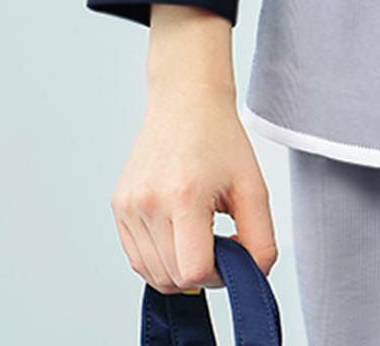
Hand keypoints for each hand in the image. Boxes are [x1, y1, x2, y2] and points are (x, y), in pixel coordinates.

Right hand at [110, 82, 277, 293]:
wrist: (186, 101)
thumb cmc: (220, 138)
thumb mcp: (254, 186)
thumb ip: (261, 238)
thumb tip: (252, 275)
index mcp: (183, 196)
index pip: (194, 271)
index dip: (219, 274)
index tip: (232, 252)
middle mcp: (148, 204)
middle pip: (172, 278)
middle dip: (201, 272)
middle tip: (219, 240)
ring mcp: (128, 206)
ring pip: (151, 273)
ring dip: (179, 268)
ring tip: (199, 233)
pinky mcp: (118, 206)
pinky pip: (137, 257)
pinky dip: (160, 258)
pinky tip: (179, 231)